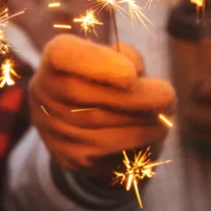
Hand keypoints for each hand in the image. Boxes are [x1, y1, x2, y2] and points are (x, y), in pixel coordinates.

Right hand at [30, 35, 175, 179]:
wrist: (91, 126)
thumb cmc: (112, 80)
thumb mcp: (119, 59)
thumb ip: (126, 57)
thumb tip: (137, 76)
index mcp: (55, 59)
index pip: (63, 54)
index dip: (97, 63)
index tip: (132, 74)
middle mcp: (43, 91)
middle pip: (83, 95)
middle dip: (133, 97)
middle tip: (168, 96)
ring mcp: (52, 128)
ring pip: (97, 127)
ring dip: (140, 122)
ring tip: (165, 114)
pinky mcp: (68, 156)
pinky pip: (104, 151)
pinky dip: (136, 142)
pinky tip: (154, 132)